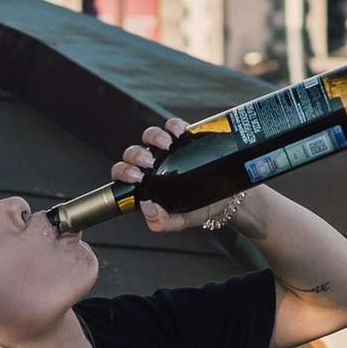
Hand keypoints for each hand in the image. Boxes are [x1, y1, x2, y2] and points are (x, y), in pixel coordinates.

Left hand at [110, 114, 236, 236]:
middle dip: (137, 155)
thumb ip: (160, 222)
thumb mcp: (177, 221)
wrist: (223, 201)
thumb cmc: (195, 210)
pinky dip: (174, 126)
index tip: (136, 177)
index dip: (124, 172)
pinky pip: (172, 125)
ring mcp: (166, 149)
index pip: (123, 173)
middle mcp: (151, 164)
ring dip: (155, 137)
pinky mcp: (183, 138)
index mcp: (144, 183)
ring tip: (166, 146)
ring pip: (150, 135)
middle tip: (149, 164)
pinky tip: (180, 134)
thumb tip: (147, 208)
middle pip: (134, 152)